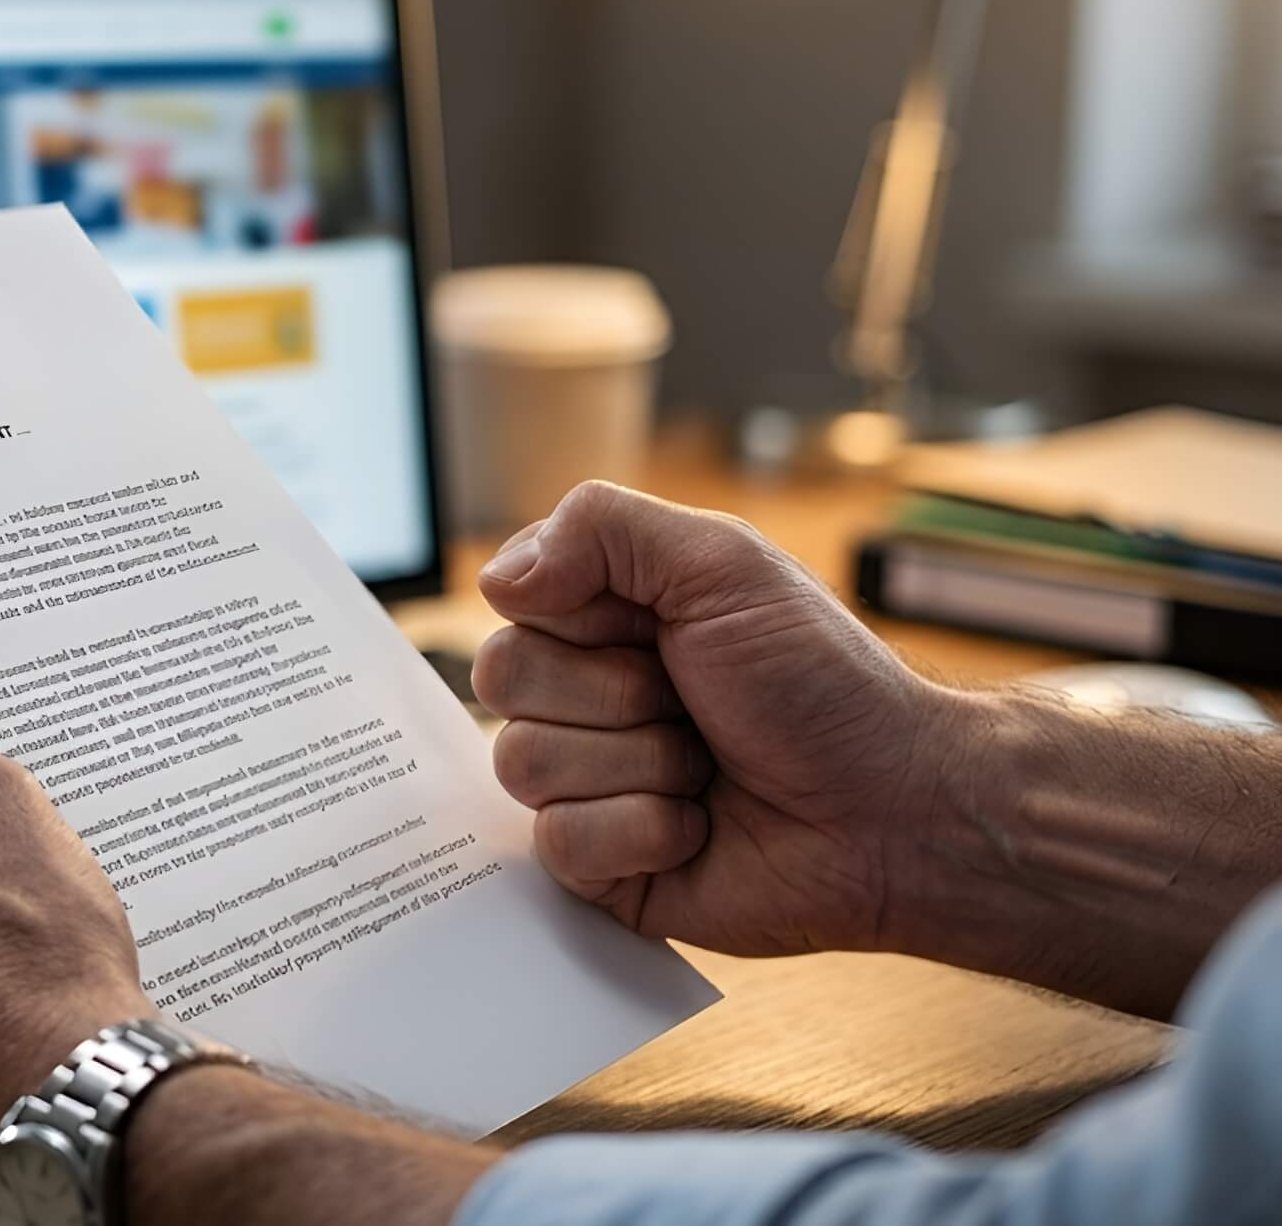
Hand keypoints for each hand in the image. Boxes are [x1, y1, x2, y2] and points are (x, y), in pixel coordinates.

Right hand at [472, 480, 950, 958]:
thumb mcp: (723, 562)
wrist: (894, 809)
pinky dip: (642, 832)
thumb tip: (497, 579)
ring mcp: (584, 780)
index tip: (662, 627)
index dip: (584, 617)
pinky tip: (697, 829)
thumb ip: (600, 526)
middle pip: (504, 678)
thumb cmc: (822, 682)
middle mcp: (582, 694)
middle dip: (616, 693)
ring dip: (639, 764)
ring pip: (524, 762)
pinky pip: (559, 842)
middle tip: (692, 703)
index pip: (513, 601)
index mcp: (604, 617)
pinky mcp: (597, 865)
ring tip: (705, 769)